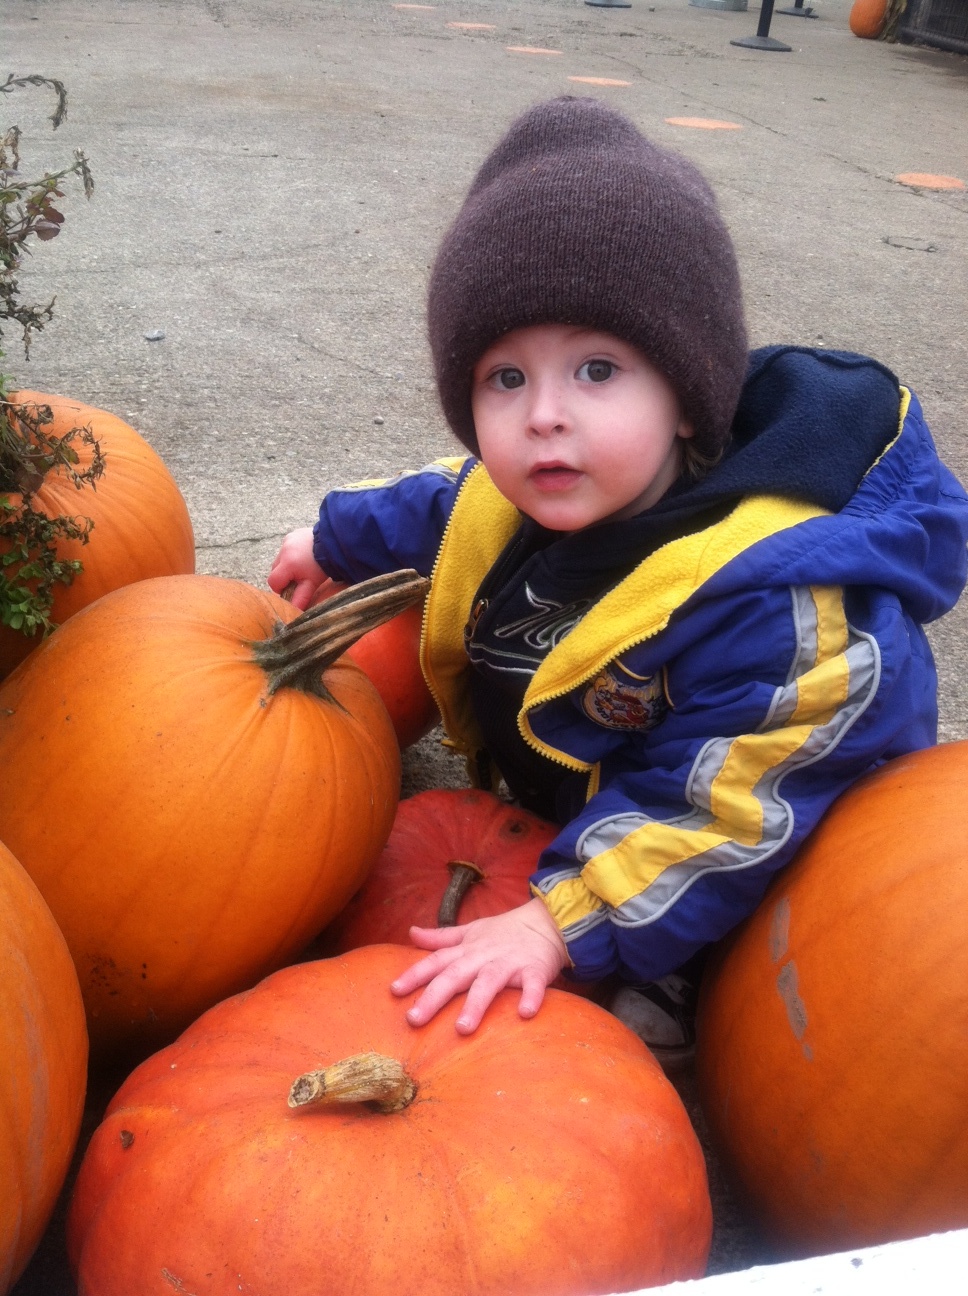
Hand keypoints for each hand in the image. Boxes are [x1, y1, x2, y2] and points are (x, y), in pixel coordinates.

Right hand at [267, 527, 325, 609]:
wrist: (334, 544)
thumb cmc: (322, 566)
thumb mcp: (311, 584)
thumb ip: (300, 598)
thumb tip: (293, 611)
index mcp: (287, 564)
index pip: (273, 582)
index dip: (281, 588)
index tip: (292, 588)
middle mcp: (283, 551)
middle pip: (274, 570)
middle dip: (284, 577)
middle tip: (299, 579)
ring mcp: (286, 541)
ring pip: (279, 560)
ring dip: (287, 565)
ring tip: (302, 566)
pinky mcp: (291, 535)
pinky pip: (285, 549)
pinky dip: (291, 554)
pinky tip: (303, 555)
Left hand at [390, 898, 568, 1033]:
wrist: (546, 921)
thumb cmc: (504, 931)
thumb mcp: (470, 931)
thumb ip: (441, 937)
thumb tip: (411, 933)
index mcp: (467, 949)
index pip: (436, 961)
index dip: (414, 975)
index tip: (394, 990)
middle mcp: (483, 956)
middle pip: (455, 975)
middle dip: (433, 997)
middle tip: (414, 1019)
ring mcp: (509, 963)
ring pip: (489, 982)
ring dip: (476, 1003)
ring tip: (462, 1028)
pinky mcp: (535, 969)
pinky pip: (533, 984)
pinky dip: (530, 997)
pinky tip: (525, 1013)